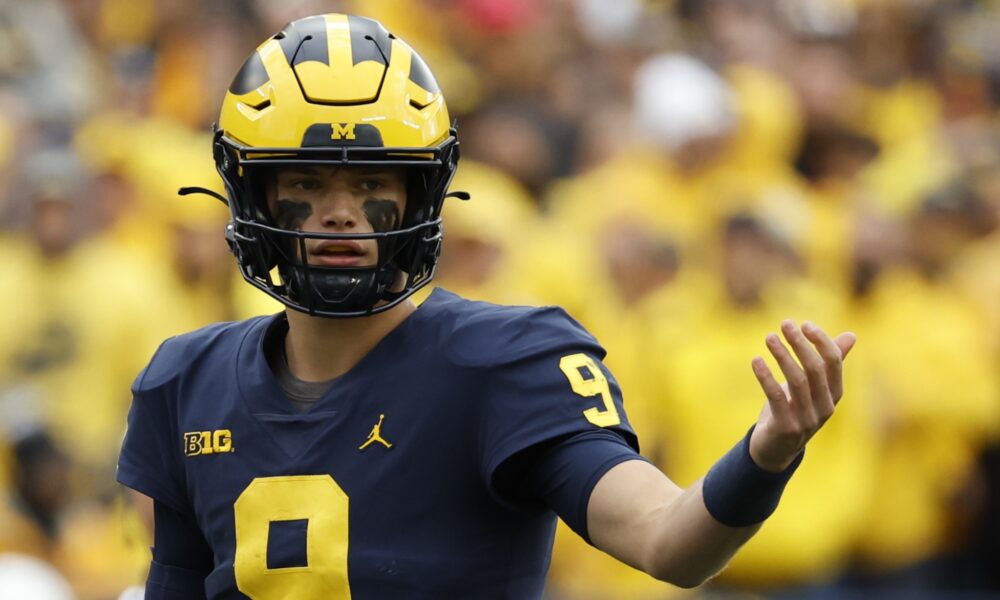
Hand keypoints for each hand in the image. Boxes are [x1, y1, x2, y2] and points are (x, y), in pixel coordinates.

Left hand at [748, 320, 855, 471]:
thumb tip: (852, 335)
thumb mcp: (812, 385)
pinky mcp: (786, 427)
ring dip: (782, 355)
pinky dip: (765, 376)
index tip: (804, 324)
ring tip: (769, 337)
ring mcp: (806, 419)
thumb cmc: (794, 408)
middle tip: (784, 324)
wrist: (776, 449)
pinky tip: (756, 360)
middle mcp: (825, 407)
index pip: (833, 363)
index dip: (821, 341)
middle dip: (800, 344)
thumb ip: (829, 362)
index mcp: (834, 394)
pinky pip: (775, 397)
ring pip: (796, 381)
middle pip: (815, 369)